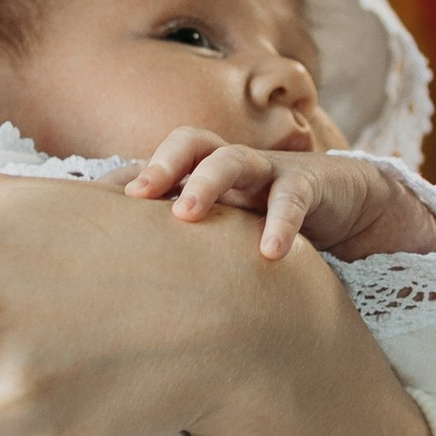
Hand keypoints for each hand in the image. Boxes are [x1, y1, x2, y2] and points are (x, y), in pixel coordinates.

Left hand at [124, 128, 435, 261]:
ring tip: (187, 213)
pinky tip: (270, 254)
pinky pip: (290, 198)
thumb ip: (185, 248)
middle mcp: (229, 166)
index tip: (86, 203)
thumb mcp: (224, 233)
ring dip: (207, 181)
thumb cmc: (270, 223)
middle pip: (189, 143)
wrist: (348, 205)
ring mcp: (267, 171)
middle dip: (160, 164)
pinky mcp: (308, 183)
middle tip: (136, 197)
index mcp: (202, 176)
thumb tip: (130, 292)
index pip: (156, 166)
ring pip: (231, 159)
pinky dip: (280, 224)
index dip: (123, 180)